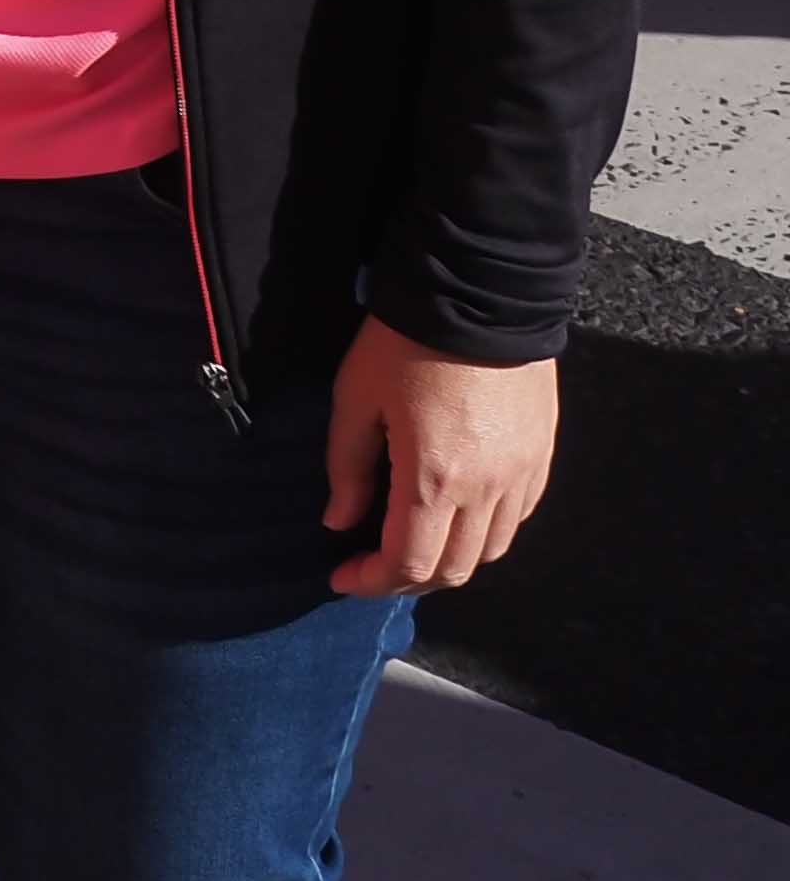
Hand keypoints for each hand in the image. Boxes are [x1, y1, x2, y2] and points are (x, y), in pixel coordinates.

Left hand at [322, 321, 555, 594]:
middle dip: (406, 581)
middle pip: (452, 570)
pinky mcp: (542, 460)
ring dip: (447, 562)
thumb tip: (339, 522)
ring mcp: (522, 478)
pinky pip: (516, 520)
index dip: (371, 582)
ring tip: (410, 547)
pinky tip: (454, 519)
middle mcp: (486, 491)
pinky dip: (483, 535)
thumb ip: (348, 468)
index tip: (341, 578)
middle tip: (370, 568)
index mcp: (434, 480)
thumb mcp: (356, 400)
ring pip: (490, 552)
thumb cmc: (404, 345)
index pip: (408, 564)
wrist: (481, 299)